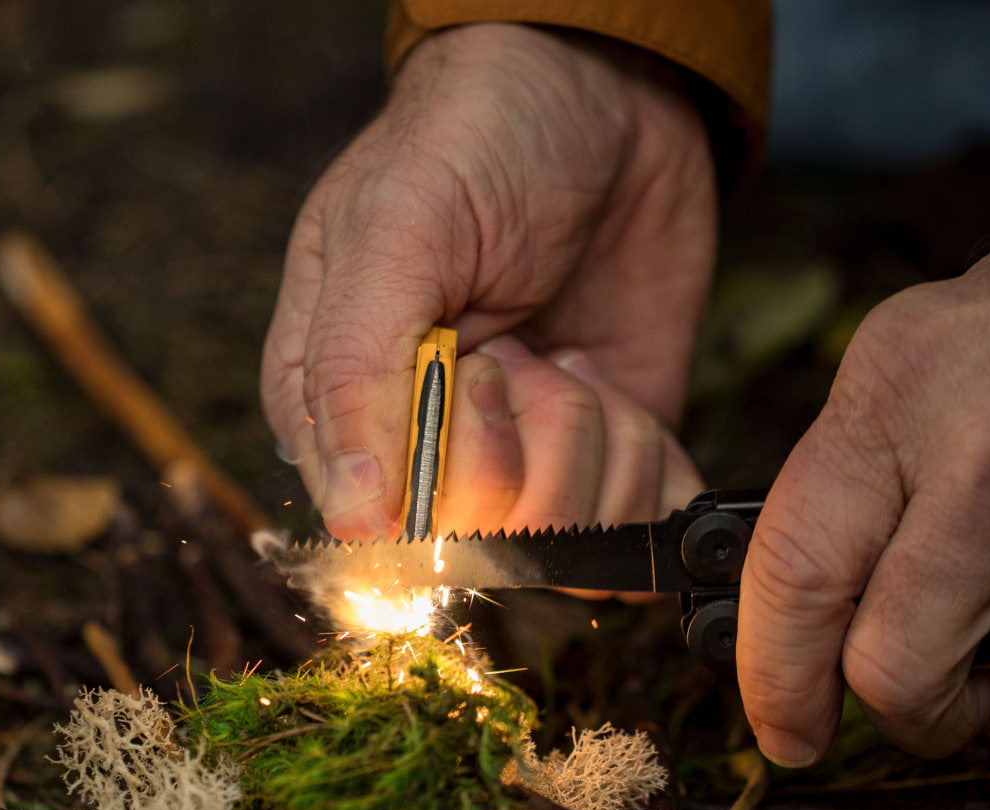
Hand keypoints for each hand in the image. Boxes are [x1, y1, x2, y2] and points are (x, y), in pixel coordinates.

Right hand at [261, 24, 712, 545]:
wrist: (608, 90)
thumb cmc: (477, 141)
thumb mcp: (395, 230)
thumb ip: (354, 370)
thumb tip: (353, 519)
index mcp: (336, 408)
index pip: (382, 523)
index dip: (449, 459)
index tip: (477, 365)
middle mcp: (425, 456)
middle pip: (488, 538)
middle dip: (532, 437)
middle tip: (524, 344)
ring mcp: (522, 464)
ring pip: (571, 539)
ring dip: (596, 439)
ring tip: (572, 353)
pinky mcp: (605, 462)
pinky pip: (636, 529)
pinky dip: (652, 464)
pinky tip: (616, 386)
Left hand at [739, 145, 989, 765]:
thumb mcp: (935, 342)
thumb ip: (866, 460)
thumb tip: (811, 602)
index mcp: (900, 396)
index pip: (794, 568)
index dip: (774, 675)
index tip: (786, 731)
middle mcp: (987, 470)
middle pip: (896, 675)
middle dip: (923, 715)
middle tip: (955, 698)